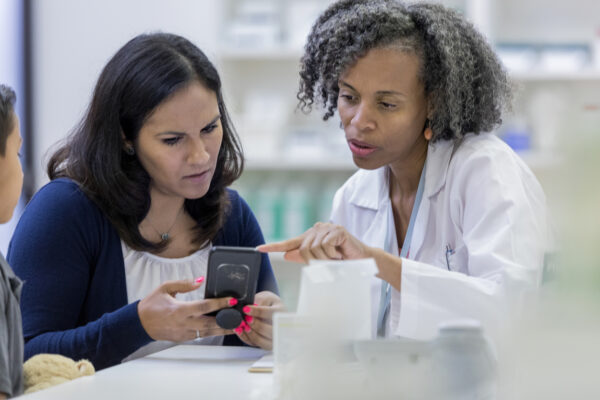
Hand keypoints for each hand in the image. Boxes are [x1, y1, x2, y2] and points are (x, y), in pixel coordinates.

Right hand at [138, 279, 233, 341]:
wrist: (139, 324)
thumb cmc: (152, 305)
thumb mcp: (165, 288)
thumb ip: (184, 284)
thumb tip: (200, 280)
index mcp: (179, 310)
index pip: (204, 306)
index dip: (219, 304)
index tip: (232, 301)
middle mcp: (183, 323)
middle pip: (210, 323)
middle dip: (227, 321)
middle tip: (241, 317)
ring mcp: (184, 333)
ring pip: (208, 332)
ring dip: (223, 330)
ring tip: (237, 325)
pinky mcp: (183, 338)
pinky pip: (201, 336)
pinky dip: (212, 332)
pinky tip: (222, 329)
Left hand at [235, 291, 284, 349]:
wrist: (271, 309)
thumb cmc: (268, 303)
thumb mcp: (266, 298)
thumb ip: (260, 303)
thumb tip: (250, 309)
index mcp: (281, 313)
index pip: (270, 314)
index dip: (257, 312)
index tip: (245, 309)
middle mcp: (280, 327)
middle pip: (268, 330)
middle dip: (254, 324)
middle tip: (244, 318)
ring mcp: (273, 338)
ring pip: (261, 340)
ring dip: (249, 333)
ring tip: (241, 325)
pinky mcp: (265, 344)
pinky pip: (254, 344)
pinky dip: (245, 337)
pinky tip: (239, 330)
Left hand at [257, 222, 372, 262]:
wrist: (364, 260)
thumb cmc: (343, 261)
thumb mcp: (322, 261)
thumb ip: (304, 257)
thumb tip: (286, 255)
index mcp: (311, 237)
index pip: (289, 242)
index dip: (274, 246)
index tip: (259, 249)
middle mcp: (317, 229)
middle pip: (303, 248)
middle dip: (314, 261)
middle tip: (328, 264)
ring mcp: (327, 228)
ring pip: (313, 248)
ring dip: (325, 259)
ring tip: (336, 259)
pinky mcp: (337, 230)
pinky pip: (325, 245)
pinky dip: (332, 255)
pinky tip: (340, 255)